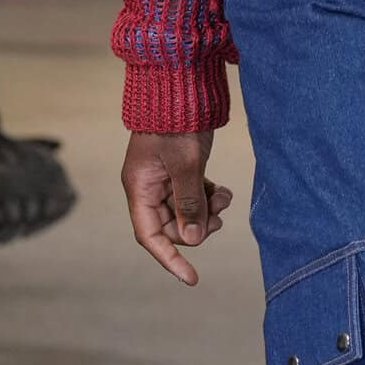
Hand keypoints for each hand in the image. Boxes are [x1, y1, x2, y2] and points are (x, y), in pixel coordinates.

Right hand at [121, 130, 234, 285]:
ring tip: (223, 195)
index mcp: (140, 187)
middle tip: (220, 215)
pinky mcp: (178, 171)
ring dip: (206, 211)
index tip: (192, 278)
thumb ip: (189, 203)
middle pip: (172, 226)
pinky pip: (192, 196)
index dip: (170, 259)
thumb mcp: (186, 165)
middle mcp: (148, 187)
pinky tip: (220, 188)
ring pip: (186, 212)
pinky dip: (208, 197)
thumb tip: (193, 238)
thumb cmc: (176, 123)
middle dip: (197, 226)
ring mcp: (163, 179)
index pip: (150, 235)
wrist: (179, 86)